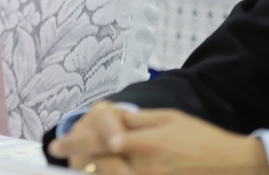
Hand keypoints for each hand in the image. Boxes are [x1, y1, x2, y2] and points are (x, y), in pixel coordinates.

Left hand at [50, 103, 268, 174]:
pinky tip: (103, 172)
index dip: (74, 144)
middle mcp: (144, 167)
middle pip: (98, 165)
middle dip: (78, 160)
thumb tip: (111, 122)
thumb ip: (135, 122)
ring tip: (79, 165)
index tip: (56, 146)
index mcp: (144, 143)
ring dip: (92, 171)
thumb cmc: (199, 137)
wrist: (233, 164)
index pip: (99, 143)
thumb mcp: (167, 119)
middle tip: (63, 155)